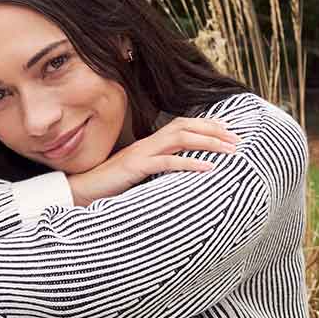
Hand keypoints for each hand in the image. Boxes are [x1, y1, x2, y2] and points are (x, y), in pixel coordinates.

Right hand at [66, 117, 241, 206]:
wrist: (80, 192)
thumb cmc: (107, 188)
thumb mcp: (137, 177)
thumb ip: (155, 172)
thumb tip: (177, 177)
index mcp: (148, 144)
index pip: (182, 125)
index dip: (207, 125)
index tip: (228, 132)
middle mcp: (147, 143)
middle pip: (186, 125)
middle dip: (215, 130)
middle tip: (238, 139)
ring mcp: (141, 153)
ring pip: (181, 138)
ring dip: (209, 142)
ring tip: (230, 151)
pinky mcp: (136, 167)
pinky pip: (168, 162)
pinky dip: (190, 163)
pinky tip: (208, 168)